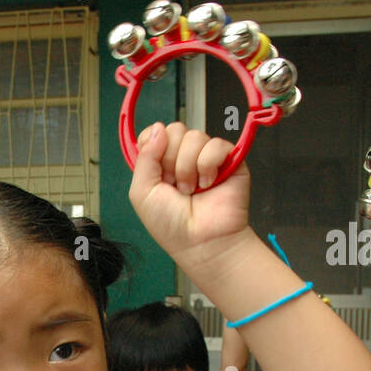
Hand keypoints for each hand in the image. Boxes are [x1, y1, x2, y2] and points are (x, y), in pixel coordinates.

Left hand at [128, 122, 252, 265]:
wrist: (200, 241)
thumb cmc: (170, 224)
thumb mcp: (141, 192)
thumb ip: (144, 158)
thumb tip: (158, 128)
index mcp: (161, 163)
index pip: (156, 132)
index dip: (154, 144)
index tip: (156, 169)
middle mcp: (183, 157)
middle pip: (175, 130)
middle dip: (170, 160)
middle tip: (175, 185)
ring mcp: (206, 157)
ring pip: (194, 137)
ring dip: (187, 167)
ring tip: (191, 190)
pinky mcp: (229, 159)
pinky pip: (216, 144)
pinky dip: (207, 165)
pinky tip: (207, 184)